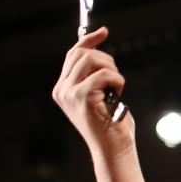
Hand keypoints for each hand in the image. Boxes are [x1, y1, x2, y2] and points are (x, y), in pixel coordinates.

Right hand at [51, 26, 135, 161]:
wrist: (113, 149)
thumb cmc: (112, 125)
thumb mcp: (101, 95)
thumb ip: (94, 76)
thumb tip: (98, 51)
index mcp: (63, 88)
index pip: (72, 54)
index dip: (89, 40)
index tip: (104, 32)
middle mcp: (61, 90)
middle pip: (81, 53)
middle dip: (105, 58)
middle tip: (116, 77)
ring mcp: (69, 93)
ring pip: (91, 60)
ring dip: (111, 69)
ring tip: (117, 87)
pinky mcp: (81, 97)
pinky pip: (103, 74)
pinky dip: (117, 80)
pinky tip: (119, 93)